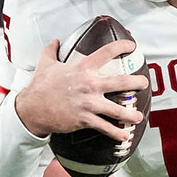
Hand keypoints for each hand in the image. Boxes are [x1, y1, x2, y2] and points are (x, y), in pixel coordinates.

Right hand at [14, 39, 147, 141]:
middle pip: (120, 82)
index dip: (121, 46)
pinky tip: (124, 135)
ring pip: (116, 109)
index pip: (106, 53)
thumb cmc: (40, 87)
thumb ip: (52, 51)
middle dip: (136, 82)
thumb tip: (55, 41)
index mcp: (82, 68)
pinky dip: (116, 133)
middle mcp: (89, 84)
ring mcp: (88, 103)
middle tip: (144, 82)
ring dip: (130, 113)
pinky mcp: (84, 119)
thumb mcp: (46, 64)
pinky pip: (105, 127)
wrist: (32, 109)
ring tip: (138, 116)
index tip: (132, 46)